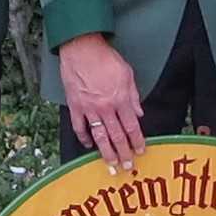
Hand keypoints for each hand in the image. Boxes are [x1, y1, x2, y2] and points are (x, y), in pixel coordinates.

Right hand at [59, 35, 144, 170]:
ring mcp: (89, 108)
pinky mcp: (75, 106)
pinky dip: (84, 138)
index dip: (137, 141)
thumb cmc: (105, 58)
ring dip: (106, 153)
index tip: (140, 152)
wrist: (81, 48)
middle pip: (117, 136)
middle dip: (123, 153)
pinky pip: (79, 127)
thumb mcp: (127, 73)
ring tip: (110, 165)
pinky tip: (89, 145)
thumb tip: (138, 114)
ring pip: (99, 136)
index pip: (132, 126)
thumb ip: (133, 96)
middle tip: (127, 167)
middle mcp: (106, 107)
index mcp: (120, 99)